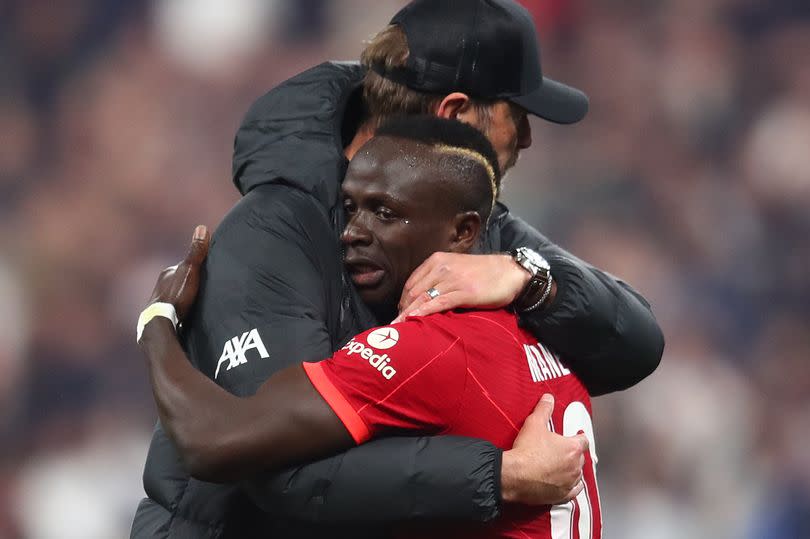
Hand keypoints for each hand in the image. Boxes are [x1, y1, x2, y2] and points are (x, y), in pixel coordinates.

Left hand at [147, 225, 209, 321]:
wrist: (162, 321)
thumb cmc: (176, 295)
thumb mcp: (190, 270)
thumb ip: (196, 252)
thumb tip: (202, 228)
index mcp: (167, 273)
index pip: (185, 266)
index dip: (197, 268)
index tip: (208, 272)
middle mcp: (160, 285)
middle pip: (180, 281)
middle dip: (190, 284)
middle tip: (205, 289)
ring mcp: (160, 300)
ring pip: (177, 295)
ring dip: (185, 298)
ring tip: (199, 303)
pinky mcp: (162, 315)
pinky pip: (175, 309)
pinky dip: (182, 310)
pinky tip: (189, 314)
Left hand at [394, 252, 529, 321]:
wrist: (510, 272)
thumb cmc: (484, 273)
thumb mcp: (456, 269)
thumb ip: (439, 279)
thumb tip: (424, 298)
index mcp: (437, 260)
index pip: (411, 282)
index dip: (402, 300)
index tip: (399, 315)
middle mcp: (441, 267)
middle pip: (413, 292)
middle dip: (402, 310)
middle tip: (395, 327)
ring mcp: (452, 279)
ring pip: (423, 298)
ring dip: (408, 314)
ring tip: (397, 328)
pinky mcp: (464, 292)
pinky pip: (439, 302)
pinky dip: (424, 312)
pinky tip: (413, 320)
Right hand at [500, 394, 587, 504]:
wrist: (515, 475)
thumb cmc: (526, 451)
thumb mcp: (534, 423)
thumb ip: (544, 409)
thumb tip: (548, 398)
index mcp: (572, 448)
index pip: (583, 441)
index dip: (579, 437)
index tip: (575, 437)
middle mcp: (575, 466)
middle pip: (581, 458)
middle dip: (573, 454)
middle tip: (562, 450)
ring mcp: (569, 482)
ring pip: (578, 475)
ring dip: (573, 470)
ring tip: (563, 466)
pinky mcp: (562, 495)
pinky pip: (574, 491)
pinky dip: (573, 487)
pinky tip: (569, 485)